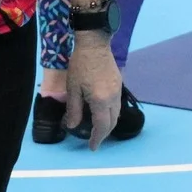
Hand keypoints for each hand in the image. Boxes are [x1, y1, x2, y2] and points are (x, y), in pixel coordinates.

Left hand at [65, 33, 122, 150]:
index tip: (92, 147)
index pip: (102, 126)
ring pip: (116, 114)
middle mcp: (113, 98)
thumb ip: (74, 109)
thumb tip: (72, 125)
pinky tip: (103, 111)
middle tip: (94, 139)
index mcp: (100, 100)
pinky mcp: (119, 84)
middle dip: (104, 133)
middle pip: (112, 122)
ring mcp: (118, 91)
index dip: (97, 139)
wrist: (94, 44)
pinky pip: (117, 104)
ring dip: (108, 123)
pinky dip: (111, 113)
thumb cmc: (80, 65)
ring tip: (98, 128)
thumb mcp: (73, 88)